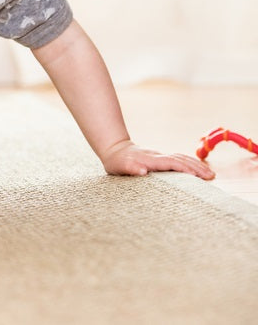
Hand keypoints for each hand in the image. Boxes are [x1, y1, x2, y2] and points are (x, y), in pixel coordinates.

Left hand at [100, 140, 214, 179]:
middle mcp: (158, 156)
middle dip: (196, 167)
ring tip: (211, 175)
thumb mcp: (118, 165)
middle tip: (211, 177)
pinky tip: (199, 170)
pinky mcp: (162, 158)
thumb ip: (130, 167)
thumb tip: (142, 171)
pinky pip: (180, 159)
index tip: (197, 176)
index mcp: (150, 160)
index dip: (184, 168)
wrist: (116, 149)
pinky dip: (191, 163)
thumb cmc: (116, 161)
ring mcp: (161, 156)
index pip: (170, 163)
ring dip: (196, 165)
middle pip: (180, 159)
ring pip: (182, 158)